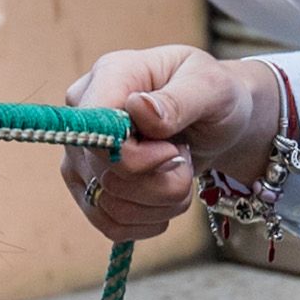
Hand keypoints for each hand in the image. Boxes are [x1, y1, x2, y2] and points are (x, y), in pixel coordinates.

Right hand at [59, 46, 286, 244]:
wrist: (218, 121)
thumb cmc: (215, 96)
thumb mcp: (212, 88)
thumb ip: (178, 99)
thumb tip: (139, 108)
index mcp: (110, 75)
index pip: (95, 132)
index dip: (135, 157)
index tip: (174, 152)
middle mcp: (84, 114)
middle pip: (106, 175)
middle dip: (161, 182)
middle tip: (184, 157)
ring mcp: (80, 153)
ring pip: (108, 205)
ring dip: (160, 204)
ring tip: (179, 176)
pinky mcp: (87, 185)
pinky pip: (109, 223)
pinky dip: (147, 221)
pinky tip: (165, 200)